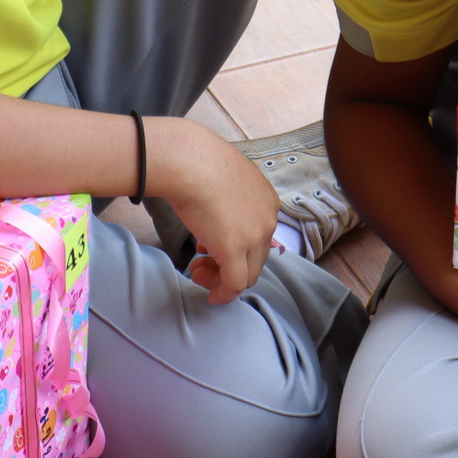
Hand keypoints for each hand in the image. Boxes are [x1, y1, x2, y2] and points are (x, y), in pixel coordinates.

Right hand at [144, 117, 277, 305]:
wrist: (189, 161)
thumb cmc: (197, 161)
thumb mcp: (222, 178)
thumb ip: (226, 197)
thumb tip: (210, 210)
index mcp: (267, 199)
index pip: (258, 235)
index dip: (235, 245)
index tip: (209, 246)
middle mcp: (268, 219)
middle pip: (255, 256)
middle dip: (228, 263)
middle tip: (201, 264)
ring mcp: (255, 236)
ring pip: (247, 273)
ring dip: (222, 278)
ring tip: (198, 272)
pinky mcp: (236, 251)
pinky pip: (235, 284)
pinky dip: (224, 294)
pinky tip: (212, 296)